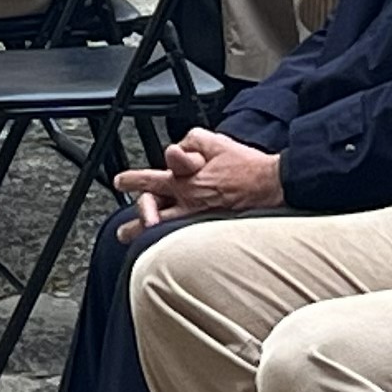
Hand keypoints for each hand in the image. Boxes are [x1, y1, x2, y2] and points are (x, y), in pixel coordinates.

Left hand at [116, 128, 282, 230]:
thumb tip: (176, 150)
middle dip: (135, 221)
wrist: (271, 186)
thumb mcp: (214, 141)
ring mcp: (199, 221)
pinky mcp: (212, 231)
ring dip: (146, 238)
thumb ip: (190, 142)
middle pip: (152, 214)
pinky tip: (168, 250)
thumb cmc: (246, 166)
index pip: (150, 181)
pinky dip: (172, 244)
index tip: (121, 181)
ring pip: (164, 233)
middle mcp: (188, 205)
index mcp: (185, 182)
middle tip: (123, 230)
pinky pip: (185, 240)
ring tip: (137, 245)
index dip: (132, 180)